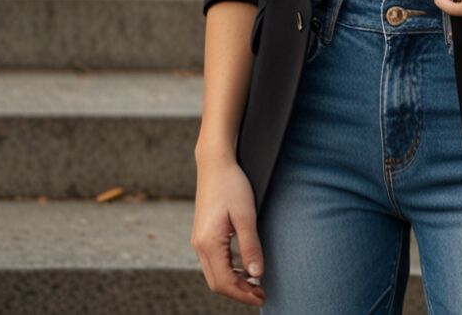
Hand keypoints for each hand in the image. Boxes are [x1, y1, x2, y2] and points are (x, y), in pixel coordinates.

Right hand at [191, 154, 265, 306]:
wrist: (215, 163)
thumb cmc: (232, 185)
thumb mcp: (245, 215)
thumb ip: (250, 246)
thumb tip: (257, 274)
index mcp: (208, 243)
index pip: (224, 283)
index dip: (243, 294)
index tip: (262, 297)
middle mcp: (199, 245)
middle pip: (217, 283)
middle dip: (239, 292)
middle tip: (261, 294)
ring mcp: (199, 240)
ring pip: (214, 274)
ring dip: (234, 282)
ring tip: (255, 283)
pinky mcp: (202, 234)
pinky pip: (213, 262)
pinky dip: (228, 270)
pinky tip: (243, 266)